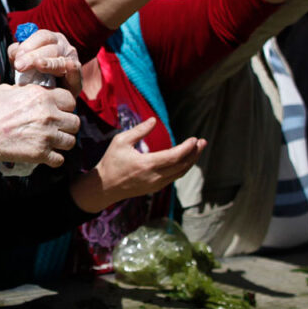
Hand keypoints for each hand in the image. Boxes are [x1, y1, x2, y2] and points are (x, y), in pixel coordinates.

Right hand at [0, 84, 78, 167]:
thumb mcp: (6, 90)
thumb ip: (25, 91)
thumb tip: (31, 91)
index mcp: (42, 96)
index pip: (70, 100)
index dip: (65, 106)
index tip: (58, 110)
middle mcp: (48, 115)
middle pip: (75, 122)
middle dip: (67, 125)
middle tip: (56, 128)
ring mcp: (46, 135)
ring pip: (71, 141)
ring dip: (62, 142)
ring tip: (51, 142)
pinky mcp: (40, 154)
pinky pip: (60, 159)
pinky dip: (53, 158)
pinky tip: (45, 154)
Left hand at [8, 27, 81, 94]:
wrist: (50, 96)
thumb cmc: (35, 74)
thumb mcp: (24, 61)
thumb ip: (17, 54)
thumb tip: (15, 53)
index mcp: (50, 39)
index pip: (41, 36)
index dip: (29, 44)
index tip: (16, 56)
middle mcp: (63, 46)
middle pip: (49, 47)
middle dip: (33, 56)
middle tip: (19, 66)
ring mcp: (71, 60)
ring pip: (60, 59)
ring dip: (48, 63)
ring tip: (38, 65)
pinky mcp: (77, 76)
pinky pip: (75, 70)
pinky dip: (71, 68)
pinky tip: (68, 66)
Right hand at [70, 118, 205, 212]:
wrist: (105, 187)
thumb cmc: (111, 162)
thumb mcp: (121, 141)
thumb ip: (139, 131)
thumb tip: (154, 120)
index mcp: (146, 164)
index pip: (174, 157)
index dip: (187, 148)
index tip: (194, 139)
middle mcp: (154, 177)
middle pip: (182, 166)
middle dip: (194, 153)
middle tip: (203, 142)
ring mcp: (156, 184)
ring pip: (180, 173)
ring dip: (191, 161)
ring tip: (198, 149)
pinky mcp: (155, 188)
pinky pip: (174, 177)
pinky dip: (182, 168)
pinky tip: (185, 159)